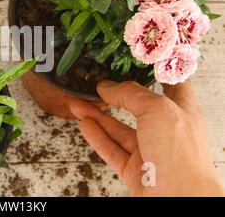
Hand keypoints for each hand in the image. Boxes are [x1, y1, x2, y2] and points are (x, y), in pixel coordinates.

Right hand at [70, 80, 223, 196]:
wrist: (179, 201)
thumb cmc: (182, 157)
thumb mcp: (158, 111)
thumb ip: (131, 95)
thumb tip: (109, 87)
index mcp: (181, 111)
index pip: (171, 84)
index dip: (157, 71)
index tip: (142, 59)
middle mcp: (166, 131)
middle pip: (137, 107)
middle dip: (116, 95)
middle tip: (98, 84)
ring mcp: (150, 151)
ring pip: (119, 128)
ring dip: (97, 115)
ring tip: (78, 103)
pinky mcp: (134, 169)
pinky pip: (111, 149)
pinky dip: (96, 136)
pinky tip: (85, 124)